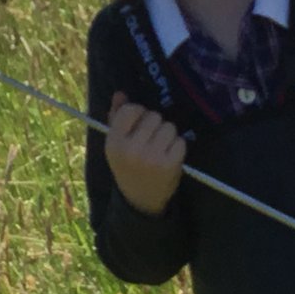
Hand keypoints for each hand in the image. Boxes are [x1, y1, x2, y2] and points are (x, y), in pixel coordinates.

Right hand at [105, 92, 185, 215]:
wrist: (140, 200)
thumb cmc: (127, 166)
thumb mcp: (116, 144)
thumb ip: (116, 117)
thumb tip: (120, 93)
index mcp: (114, 142)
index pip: (131, 110)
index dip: (139, 113)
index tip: (139, 124)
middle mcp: (131, 149)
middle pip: (153, 116)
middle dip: (155, 125)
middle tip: (150, 140)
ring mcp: (152, 157)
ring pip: (169, 127)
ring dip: (167, 135)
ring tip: (160, 148)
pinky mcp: (170, 165)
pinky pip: (180, 141)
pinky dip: (177, 147)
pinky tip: (169, 157)